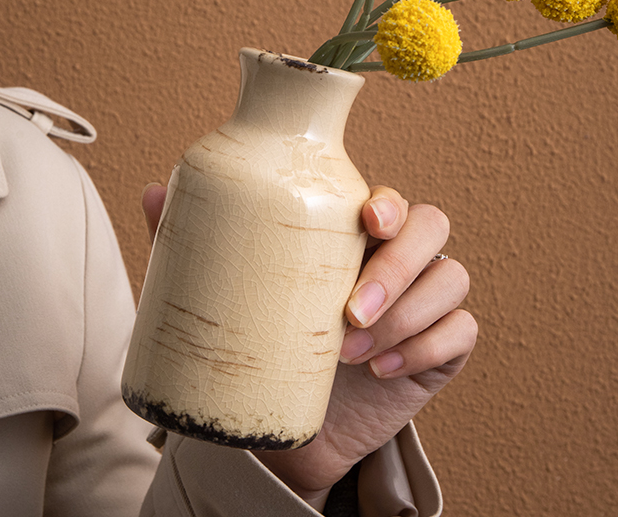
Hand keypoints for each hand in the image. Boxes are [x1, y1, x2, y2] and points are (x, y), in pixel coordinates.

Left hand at [141, 184, 476, 510]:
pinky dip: (428, 346)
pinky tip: (385, 369)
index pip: (392, 201)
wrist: (290, 425)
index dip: (390, 204)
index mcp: (357, 237)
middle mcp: (399, 260)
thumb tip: (154, 192)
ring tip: (353, 351)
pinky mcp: (441, 349)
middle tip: (349, 310)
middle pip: (433, 227)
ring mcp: (425, 303)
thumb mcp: (236, 294)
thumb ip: (204, 245)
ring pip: (451, 278)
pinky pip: (462, 333)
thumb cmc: (270, 344)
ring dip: (407, 313)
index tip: (367, 222)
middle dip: (399, 265)